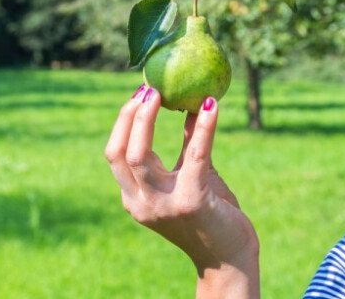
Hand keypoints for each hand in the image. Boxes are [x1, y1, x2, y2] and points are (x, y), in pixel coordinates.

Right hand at [105, 86, 258, 297]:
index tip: (139, 94)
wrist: (229, 256)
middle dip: (130, 116)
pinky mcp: (191, 202)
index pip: (115, 155)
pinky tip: (212, 105)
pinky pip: (194, 156)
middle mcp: (141, 203)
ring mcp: (163, 205)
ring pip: (140, 155)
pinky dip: (203, 127)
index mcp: (135, 198)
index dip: (123, 122)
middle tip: (148, 88)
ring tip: (164, 92)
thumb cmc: (212, 214)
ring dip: (148, 119)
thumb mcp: (194, 176)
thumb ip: (189, 145)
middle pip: (120, 152)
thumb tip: (194, 104)